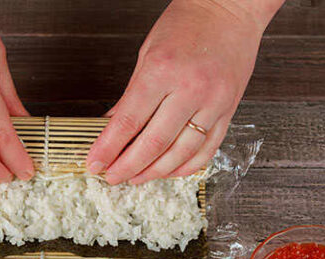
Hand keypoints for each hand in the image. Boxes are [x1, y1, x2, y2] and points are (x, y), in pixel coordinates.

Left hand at [86, 0, 279, 184]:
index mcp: (162, 70)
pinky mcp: (228, 111)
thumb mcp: (148, 54)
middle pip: (153, 144)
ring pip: (180, 154)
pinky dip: (186, 167)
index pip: (127, 121)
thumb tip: (111, 128)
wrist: (229, 9)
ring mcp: (213, 102)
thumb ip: (131, 96)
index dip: (108, 148)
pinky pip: (207, 151)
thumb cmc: (187, 24)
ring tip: (136, 177)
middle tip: (112, 176)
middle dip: (127, 167)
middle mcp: (190, 89)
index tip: (95, 163)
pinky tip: (169, 172)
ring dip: (154, 172)